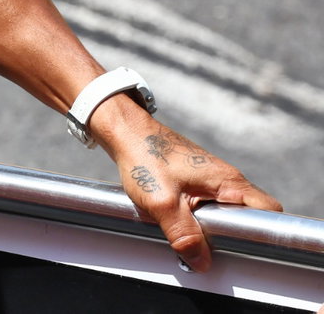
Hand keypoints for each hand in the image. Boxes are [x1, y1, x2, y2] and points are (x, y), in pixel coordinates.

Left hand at [96, 107, 281, 272]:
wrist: (124, 132)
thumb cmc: (143, 155)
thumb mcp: (162, 202)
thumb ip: (183, 234)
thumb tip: (201, 261)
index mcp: (228, 181)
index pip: (270, 211)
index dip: (265, 233)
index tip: (248, 249)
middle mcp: (226, 180)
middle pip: (249, 216)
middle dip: (233, 234)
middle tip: (212, 244)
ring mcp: (212, 181)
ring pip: (226, 213)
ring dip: (212, 227)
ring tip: (191, 231)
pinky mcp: (197, 183)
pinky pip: (209, 207)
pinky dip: (198, 217)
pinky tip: (180, 220)